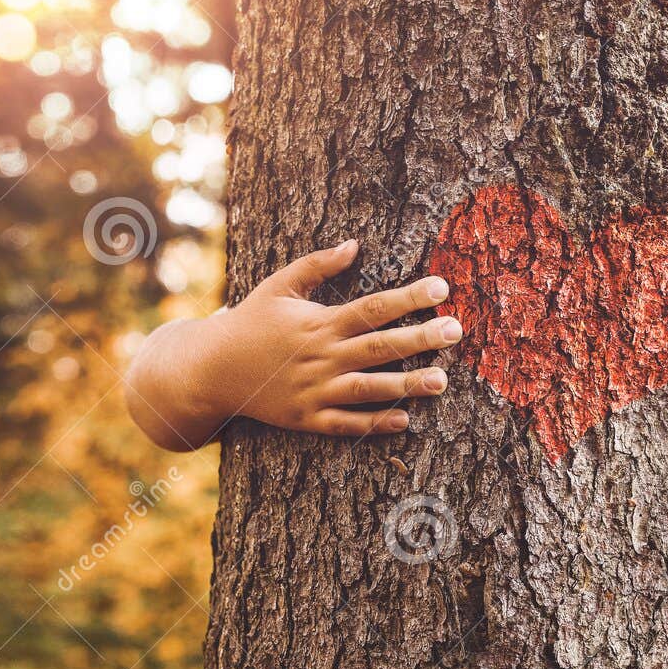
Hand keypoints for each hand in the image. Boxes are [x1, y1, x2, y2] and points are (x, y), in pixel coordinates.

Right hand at [125, 239, 463, 449]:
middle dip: (421, 339)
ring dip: (407, 385)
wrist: (211, 370)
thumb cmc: (251, 322)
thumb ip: (318, 265)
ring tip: (442, 381)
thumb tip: (355, 245)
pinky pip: (345, 424)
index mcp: (319, 322)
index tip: (442, 287)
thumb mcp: (279, 285)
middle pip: (379, 347)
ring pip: (368, 389)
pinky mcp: (307, 419)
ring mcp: (314, 390)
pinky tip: (405, 420)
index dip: (409, 297)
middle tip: (456, 331)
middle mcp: (321, 356)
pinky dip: (374, 423)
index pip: (373, 307)